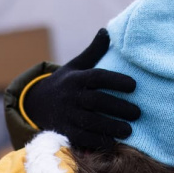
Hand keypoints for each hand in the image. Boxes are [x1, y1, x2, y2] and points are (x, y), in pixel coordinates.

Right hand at [24, 29, 139, 150]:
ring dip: (111, 127)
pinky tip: (112, 142)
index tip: (134, 85)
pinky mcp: (63, 131)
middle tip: (137, 113)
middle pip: (97, 101)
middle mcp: (70, 96)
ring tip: (129, 130)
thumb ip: (93, 51)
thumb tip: (107, 30)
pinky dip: (97, 141)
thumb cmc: (65, 83)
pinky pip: (81, 138)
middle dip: (119, 107)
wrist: (36, 103)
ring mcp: (66, 114)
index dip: (116, 80)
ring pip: (90, 121)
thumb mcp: (75, 65)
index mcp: (75, 78)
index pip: (97, 77)